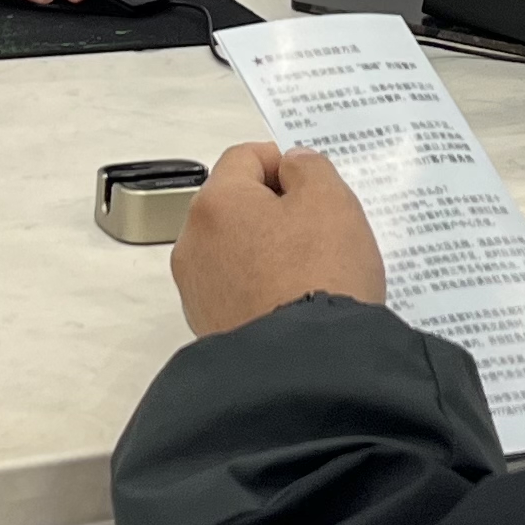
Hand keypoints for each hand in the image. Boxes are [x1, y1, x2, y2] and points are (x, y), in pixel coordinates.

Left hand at [171, 141, 386, 337]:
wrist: (307, 367)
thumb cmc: (319, 277)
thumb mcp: (331, 201)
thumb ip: (309, 168)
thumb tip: (291, 167)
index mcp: (217, 202)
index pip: (245, 157)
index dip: (283, 162)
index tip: (313, 184)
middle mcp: (194, 244)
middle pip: (235, 206)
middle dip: (275, 210)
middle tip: (320, 228)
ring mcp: (197, 290)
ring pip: (234, 250)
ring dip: (267, 251)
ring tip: (310, 271)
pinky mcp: (208, 328)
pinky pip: (236, 290)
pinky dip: (261, 288)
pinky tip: (294, 302)